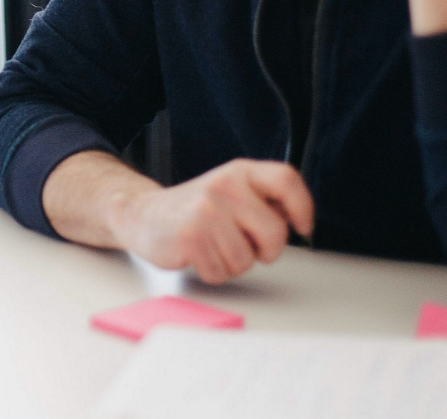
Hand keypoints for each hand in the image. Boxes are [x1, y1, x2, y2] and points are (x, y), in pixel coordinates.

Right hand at [106, 159, 313, 284]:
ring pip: (247, 260)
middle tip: (242, 243)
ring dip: (232, 263)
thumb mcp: (230, 192)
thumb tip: (296, 217)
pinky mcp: (191, 236)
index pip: (285, 179)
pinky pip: (222, 273)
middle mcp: (224, 186)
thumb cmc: (194, 210)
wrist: (143, 214)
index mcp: (239, 172)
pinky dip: (212, 272)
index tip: (301, 226)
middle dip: (264, 251)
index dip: (303, 206)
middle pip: (275, 233)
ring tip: (212, 245)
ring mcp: (207, 210)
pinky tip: (198, 254)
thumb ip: (262, 200)